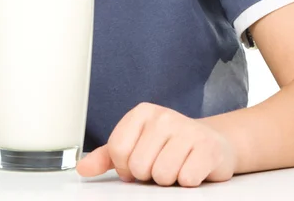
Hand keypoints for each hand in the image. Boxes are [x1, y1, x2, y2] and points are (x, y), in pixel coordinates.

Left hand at [76, 103, 236, 186]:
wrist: (211, 144)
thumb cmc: (168, 146)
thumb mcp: (136, 146)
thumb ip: (107, 157)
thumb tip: (82, 167)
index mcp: (141, 112)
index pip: (117, 150)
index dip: (126, 167)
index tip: (138, 163)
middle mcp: (163, 116)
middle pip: (139, 165)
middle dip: (149, 175)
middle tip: (161, 164)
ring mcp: (186, 129)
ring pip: (162, 175)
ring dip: (169, 180)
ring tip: (177, 166)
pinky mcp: (207, 147)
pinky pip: (186, 179)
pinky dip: (188, 181)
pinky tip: (192, 168)